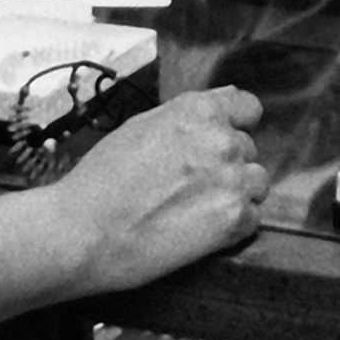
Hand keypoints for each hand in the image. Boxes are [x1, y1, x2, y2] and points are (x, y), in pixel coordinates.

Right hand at [49, 87, 266, 296]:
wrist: (83, 231)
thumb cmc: (102, 180)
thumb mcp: (142, 126)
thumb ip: (187, 117)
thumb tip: (219, 109)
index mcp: (200, 110)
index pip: (248, 108)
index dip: (235, 127)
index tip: (221, 144)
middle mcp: (222, 140)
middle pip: (248, 150)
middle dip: (227, 166)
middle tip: (192, 187)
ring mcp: (231, 180)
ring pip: (256, 183)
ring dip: (236, 195)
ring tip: (198, 210)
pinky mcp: (233, 220)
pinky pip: (253, 219)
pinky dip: (233, 227)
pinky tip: (201, 231)